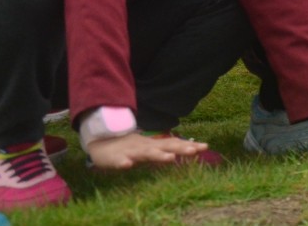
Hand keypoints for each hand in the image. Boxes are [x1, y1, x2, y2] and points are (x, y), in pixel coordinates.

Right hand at [83, 132, 209, 170]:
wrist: (101, 142)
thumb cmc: (129, 146)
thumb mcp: (149, 147)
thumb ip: (165, 148)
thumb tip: (188, 147)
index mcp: (154, 145)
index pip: (174, 144)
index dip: (189, 145)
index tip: (205, 146)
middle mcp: (145, 146)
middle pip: (165, 146)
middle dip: (180, 149)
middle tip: (195, 151)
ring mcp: (131, 151)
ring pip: (145, 154)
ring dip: (158, 155)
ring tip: (170, 158)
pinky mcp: (115, 158)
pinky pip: (119, 161)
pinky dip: (124, 163)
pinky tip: (127, 166)